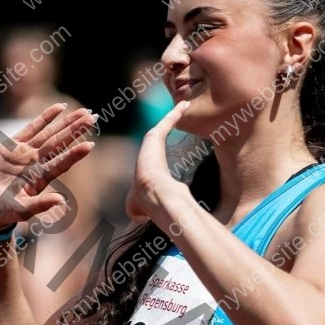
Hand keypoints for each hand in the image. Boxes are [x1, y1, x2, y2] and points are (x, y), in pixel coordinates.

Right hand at [0, 104, 96, 227]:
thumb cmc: (2, 211)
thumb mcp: (20, 210)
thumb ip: (39, 205)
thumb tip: (61, 201)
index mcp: (40, 179)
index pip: (61, 163)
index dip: (74, 154)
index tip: (90, 145)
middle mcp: (37, 163)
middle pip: (59, 143)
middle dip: (75, 130)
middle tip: (93, 117)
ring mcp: (26, 153)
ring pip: (50, 133)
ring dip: (66, 122)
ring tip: (84, 111)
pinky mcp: (13, 145)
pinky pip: (32, 128)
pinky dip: (45, 117)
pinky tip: (60, 108)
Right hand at [125, 101, 191, 223]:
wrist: (153, 195)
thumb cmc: (146, 203)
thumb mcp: (138, 209)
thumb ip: (141, 212)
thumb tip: (139, 220)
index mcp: (145, 167)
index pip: (153, 154)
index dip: (159, 148)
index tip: (167, 143)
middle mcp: (146, 152)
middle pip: (159, 133)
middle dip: (168, 122)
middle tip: (179, 112)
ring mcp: (149, 143)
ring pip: (164, 124)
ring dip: (174, 113)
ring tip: (185, 104)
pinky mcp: (153, 136)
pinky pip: (168, 121)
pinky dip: (176, 112)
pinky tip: (186, 105)